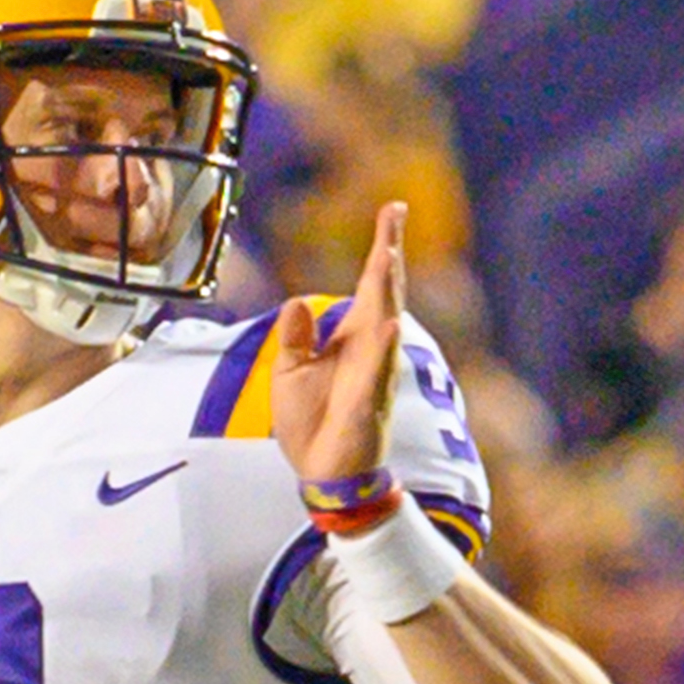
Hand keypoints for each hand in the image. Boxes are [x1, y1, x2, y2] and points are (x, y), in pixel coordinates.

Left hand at [271, 204, 407, 489]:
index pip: (371, 283)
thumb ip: (295, 338)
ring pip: (385, 324)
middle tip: (394, 215)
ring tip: (387, 254)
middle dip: (389, 253)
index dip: (383, 246)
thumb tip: (295, 303)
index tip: (394, 209)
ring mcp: (375, 374)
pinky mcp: (368, 403)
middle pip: (384, 292)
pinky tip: (389, 324)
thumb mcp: (289, 374)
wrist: (325, 474)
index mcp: (354, 337)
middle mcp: (372, 348)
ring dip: (386, 290)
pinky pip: (377, 372)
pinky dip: (382, 348)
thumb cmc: (313, 424)